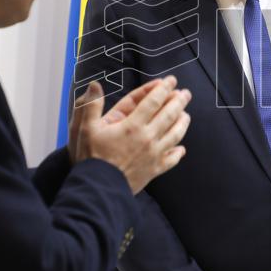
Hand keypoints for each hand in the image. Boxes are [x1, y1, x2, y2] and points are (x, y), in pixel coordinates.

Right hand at [69, 76, 191, 192]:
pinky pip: (170, 160)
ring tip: (187, 115)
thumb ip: (90, 105)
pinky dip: (177, 154)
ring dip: (182, 123)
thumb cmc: (90, 158)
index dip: (163, 89)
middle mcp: (147, 138)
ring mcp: (153, 155)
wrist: (98, 189)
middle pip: (169, 116)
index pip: (153, 102)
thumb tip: (94, 85)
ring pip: (174, 135)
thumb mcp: (84, 129)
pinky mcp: (154, 170)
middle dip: (178, 102)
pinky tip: (181, 149)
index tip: (171, 80)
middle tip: (186, 93)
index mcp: (132, 125)